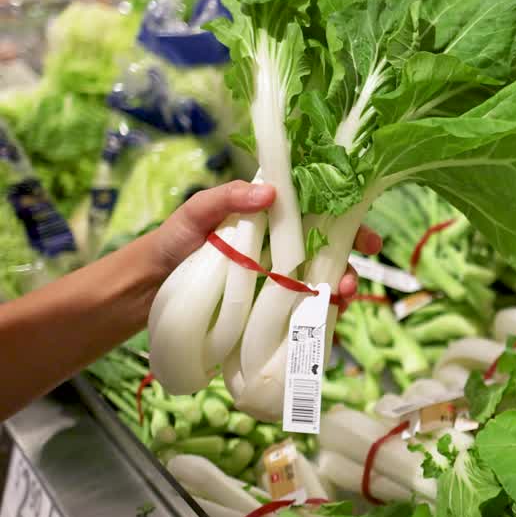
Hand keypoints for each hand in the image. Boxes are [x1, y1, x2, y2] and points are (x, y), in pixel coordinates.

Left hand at [147, 180, 382, 307]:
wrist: (145, 289)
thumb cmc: (173, 243)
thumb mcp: (196, 212)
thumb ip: (227, 197)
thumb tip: (270, 192)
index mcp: (273, 222)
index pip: (322, 219)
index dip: (351, 226)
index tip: (369, 241)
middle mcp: (281, 252)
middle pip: (330, 258)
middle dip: (350, 269)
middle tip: (351, 283)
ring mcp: (276, 285)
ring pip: (321, 288)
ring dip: (339, 296)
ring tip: (340, 303)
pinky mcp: (266, 314)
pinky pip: (302, 316)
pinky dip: (320, 320)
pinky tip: (324, 324)